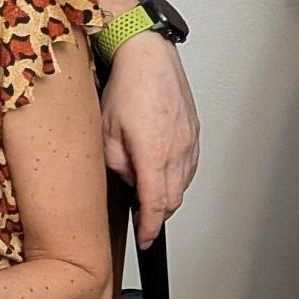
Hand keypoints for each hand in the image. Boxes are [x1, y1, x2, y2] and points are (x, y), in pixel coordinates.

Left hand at [100, 32, 198, 247]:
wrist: (149, 57)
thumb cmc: (127, 87)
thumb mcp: (105, 130)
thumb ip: (115, 163)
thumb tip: (125, 180)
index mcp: (154, 153)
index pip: (156, 203)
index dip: (151, 228)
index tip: (146, 241)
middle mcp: (178, 150)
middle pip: (173, 198)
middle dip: (158, 215)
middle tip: (143, 222)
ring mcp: (189, 141)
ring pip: (183, 183)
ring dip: (167, 195)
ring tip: (148, 197)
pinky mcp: (194, 132)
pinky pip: (189, 165)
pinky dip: (176, 177)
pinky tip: (162, 173)